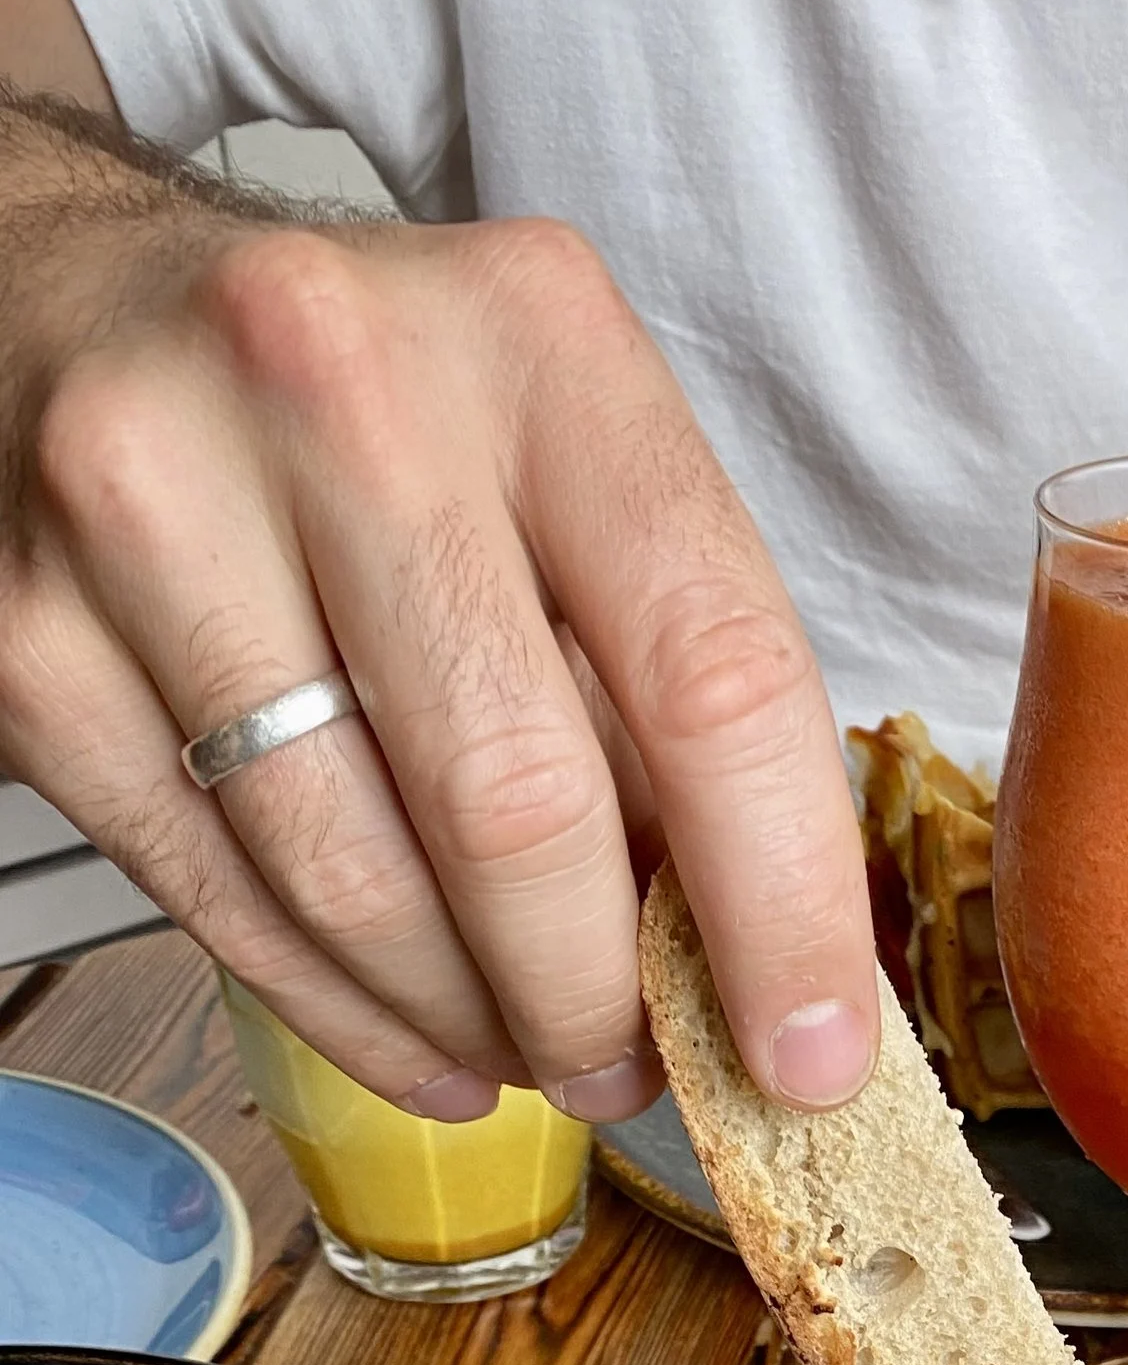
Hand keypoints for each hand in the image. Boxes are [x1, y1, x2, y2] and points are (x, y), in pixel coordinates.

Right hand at [0, 114, 877, 1118]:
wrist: (67, 299)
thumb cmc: (364, 406)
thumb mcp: (557, 453)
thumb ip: (661, 674)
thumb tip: (763, 957)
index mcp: (532, 339)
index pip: (711, 672)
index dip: (784, 903)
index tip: (813, 1051)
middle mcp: (335, 392)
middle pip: (520, 805)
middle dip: (599, 996)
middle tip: (637, 1065)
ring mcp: (152, 506)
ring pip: (360, 881)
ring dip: (473, 1020)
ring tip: (529, 1049)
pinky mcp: (31, 636)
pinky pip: (223, 901)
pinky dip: (348, 1011)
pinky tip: (419, 1037)